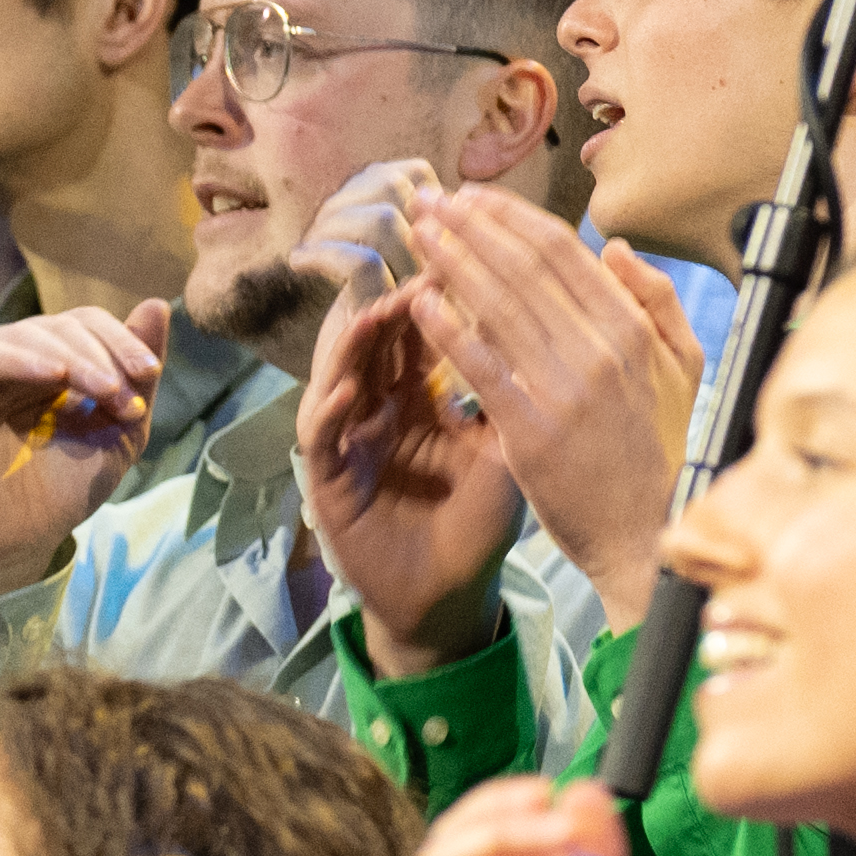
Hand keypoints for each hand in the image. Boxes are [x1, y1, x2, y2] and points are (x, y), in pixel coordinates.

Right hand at [0, 302, 170, 588]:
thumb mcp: (118, 431)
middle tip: (125, 395)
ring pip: (23, 336)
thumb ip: (137, 374)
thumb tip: (157, 303)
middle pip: (58, 326)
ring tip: (103, 391)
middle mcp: (9, 364)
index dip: (119, 339)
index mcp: (47, 367)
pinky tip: (53, 377)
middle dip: (101, 353)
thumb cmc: (63, 494)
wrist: (16, 547)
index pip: (83, 325)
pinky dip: (19, 359)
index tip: (150, 375)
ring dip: (71, 357)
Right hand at [294, 272, 525, 667]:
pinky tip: (347, 390)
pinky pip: (318, 438)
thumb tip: (537, 323)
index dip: (430, 298)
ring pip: (337, 378)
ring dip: (353, 347)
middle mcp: (377, 412)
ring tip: (375, 316)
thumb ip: (509, 393)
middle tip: (410, 273)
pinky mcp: (326, 482)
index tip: (453, 260)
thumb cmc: (480, 523)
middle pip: (373, 346)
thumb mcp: (507, 449)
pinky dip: (328, 411)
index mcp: (420, 399)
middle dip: (388, 308)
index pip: (418, 335)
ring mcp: (347, 443)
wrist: (452, 595)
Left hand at [377, 182, 703, 606]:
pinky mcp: (531, 432)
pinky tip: (418, 301)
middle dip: (469, 226)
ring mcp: (566, 390)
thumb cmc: (657, 451)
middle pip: (523, 268)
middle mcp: (602, 350)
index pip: (563, 252)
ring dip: (451, 260)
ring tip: (415, 232)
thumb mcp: (683, 369)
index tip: (471, 197)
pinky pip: (482, 368)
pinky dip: (449, 330)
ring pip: (498, 306)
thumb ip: (658, 302)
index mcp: (633, 329)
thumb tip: (615, 246)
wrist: (645, 535)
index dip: (510, 217)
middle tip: (426, 199)